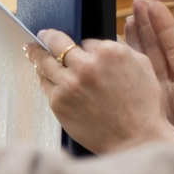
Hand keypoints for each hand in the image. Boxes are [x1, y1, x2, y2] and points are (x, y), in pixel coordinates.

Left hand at [30, 32, 173, 153]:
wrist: (136, 139)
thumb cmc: (144, 105)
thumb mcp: (142, 65)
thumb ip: (121, 49)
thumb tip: (99, 42)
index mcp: (109, 52)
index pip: (85, 40)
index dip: (83, 45)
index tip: (80, 48)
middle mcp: (86, 66)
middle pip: (58, 44)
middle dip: (48, 37)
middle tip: (42, 35)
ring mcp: (69, 84)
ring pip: (45, 62)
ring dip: (36, 54)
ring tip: (30, 50)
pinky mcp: (58, 102)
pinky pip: (45, 84)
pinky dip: (43, 78)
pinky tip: (41, 75)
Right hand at [127, 0, 173, 147]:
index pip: (171, 48)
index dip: (161, 25)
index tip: (151, 3)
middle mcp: (167, 91)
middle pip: (153, 50)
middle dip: (144, 25)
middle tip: (134, 1)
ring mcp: (149, 101)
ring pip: (136, 65)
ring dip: (129, 41)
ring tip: (120, 19)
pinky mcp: (134, 114)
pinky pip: (122, 85)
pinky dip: (114, 68)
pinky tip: (104, 52)